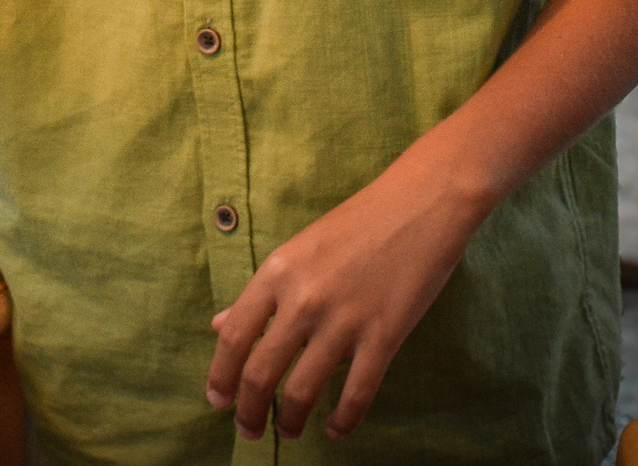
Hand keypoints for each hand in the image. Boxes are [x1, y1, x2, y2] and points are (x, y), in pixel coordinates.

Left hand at [205, 160, 484, 443]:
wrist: (420, 204)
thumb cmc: (357, 224)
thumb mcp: (297, 250)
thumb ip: (261, 294)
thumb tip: (219, 325)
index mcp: (277, 273)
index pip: (234, 337)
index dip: (221, 376)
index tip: (217, 401)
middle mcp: (303, 299)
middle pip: (261, 371)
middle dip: (250, 410)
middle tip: (248, 430)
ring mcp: (344, 319)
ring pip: (303, 389)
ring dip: (291, 420)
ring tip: (288, 432)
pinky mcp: (384, 335)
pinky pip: (356, 393)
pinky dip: (342, 420)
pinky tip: (334, 430)